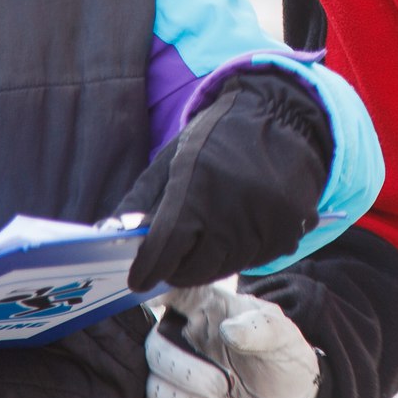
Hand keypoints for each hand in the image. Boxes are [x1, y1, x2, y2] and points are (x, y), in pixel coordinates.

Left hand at [117, 70, 331, 291]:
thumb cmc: (217, 139)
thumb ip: (140, 199)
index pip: (166, 245)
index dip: (149, 268)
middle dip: (177, 269)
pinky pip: (255, 260)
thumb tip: (108, 234)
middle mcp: (232, 206)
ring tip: (210, 234)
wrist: (280, 118)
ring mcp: (264, 222)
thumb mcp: (171, 158)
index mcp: (196, 182)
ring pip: (226, 268)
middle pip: (195, 267)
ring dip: (210, 261)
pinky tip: (241, 225)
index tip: (137, 279)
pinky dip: (241, 252)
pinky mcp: (288, 231)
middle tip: (172, 261)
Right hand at [137, 280, 318, 397]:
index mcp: (204, 308)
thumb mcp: (283, 336)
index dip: (160, 292)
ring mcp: (173, 378)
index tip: (155, 300)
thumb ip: (262, 328)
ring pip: (153, 389)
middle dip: (184, 373)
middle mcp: (181, 340)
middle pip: (155, 349)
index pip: (175, 291)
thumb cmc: (280, 356)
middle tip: (223, 385)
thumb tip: (229, 330)